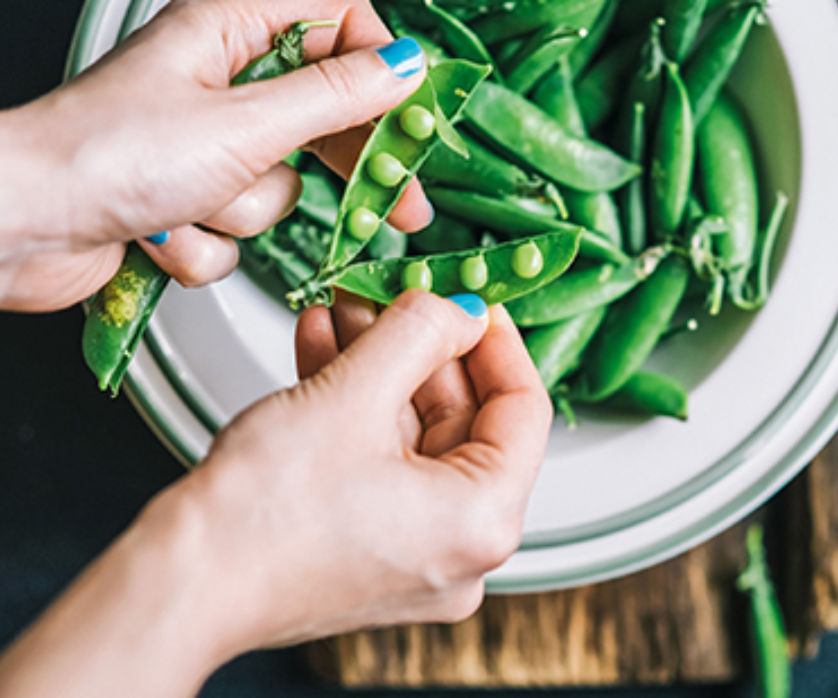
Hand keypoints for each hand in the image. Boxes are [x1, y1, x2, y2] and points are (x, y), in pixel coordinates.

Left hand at [0, 0, 433, 310]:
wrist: (23, 226)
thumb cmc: (105, 156)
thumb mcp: (246, 125)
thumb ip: (336, 98)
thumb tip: (405, 68)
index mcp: (229, 27)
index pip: (337, 18)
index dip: (380, 63)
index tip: (412, 113)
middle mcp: (220, 78)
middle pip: (325, 110)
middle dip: (347, 166)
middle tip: (400, 204)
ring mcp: (205, 142)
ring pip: (281, 182)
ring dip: (243, 210)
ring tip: (196, 202)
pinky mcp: (190, 197)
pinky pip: (239, 226)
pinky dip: (209, 241)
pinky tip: (168, 230)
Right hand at [0, 291, 551, 695]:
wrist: (177, 585)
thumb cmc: (259, 518)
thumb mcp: (354, 394)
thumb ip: (419, 333)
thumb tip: (458, 307)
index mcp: (485, 521)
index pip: (525, 409)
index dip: (495, 340)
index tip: (472, 297)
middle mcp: (463, 550)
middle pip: (466, 421)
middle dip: (421, 347)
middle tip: (391, 292)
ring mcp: (417, 556)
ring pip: (416, 437)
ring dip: (380, 367)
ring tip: (344, 310)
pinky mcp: (373, 552)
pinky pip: (385, 465)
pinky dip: (358, 409)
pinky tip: (324, 351)